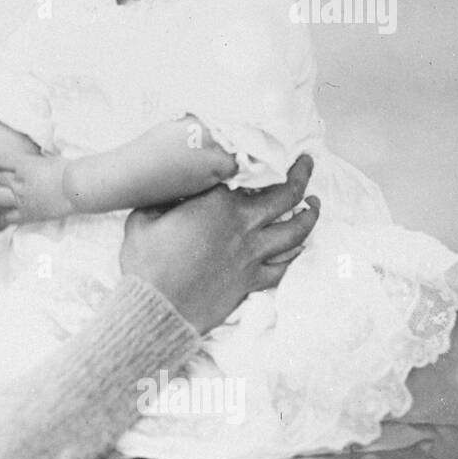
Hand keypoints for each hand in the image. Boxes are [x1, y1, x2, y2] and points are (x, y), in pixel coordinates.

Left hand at [0, 152, 72, 224]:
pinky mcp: (27, 214)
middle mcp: (18, 180)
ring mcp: (21, 198)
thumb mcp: (49, 159)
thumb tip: (32, 162)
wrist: (78, 186)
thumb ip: (35, 163)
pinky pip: (6, 217)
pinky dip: (0, 217)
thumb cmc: (70, 170)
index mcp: (23, 164)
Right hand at [119, 155, 320, 334]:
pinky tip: (298, 247)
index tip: (269, 150)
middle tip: (306, 163)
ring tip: (314, 204)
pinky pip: (284, 266)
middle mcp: (243, 226)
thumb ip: (164, 199)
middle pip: (287, 195)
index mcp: (218, 203)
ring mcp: (251, 256)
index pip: (250, 172)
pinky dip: (294, 254)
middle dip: (301, 175)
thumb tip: (172, 190)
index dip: (262, 159)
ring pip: (296, 231)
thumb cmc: (145, 263)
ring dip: (310, 215)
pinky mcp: (250, 282)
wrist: (156, 308)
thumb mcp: (143, 218)